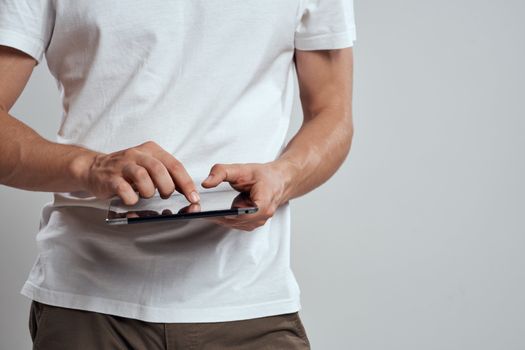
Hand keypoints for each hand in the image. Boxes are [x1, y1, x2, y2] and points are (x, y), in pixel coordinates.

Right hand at [73, 141, 199, 204]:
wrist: (94, 168)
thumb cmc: (127, 170)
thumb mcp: (149, 167)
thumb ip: (167, 175)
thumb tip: (188, 191)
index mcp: (151, 150)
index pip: (174, 165)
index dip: (186, 183)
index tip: (193, 197)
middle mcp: (137, 154)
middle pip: (159, 169)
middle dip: (167, 187)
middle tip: (165, 196)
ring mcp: (122, 165)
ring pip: (142, 176)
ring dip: (148, 191)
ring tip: (146, 195)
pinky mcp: (110, 178)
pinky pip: (124, 189)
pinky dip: (131, 198)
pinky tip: (132, 199)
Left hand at [201, 162, 290, 230]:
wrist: (277, 181)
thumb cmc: (263, 176)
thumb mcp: (241, 168)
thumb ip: (221, 172)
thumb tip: (206, 183)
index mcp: (264, 201)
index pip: (245, 214)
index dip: (228, 215)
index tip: (212, 213)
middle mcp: (263, 215)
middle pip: (237, 221)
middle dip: (219, 216)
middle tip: (198, 211)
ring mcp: (258, 221)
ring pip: (235, 224)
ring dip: (221, 218)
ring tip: (204, 212)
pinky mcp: (252, 223)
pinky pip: (236, 224)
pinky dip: (226, 219)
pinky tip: (215, 213)